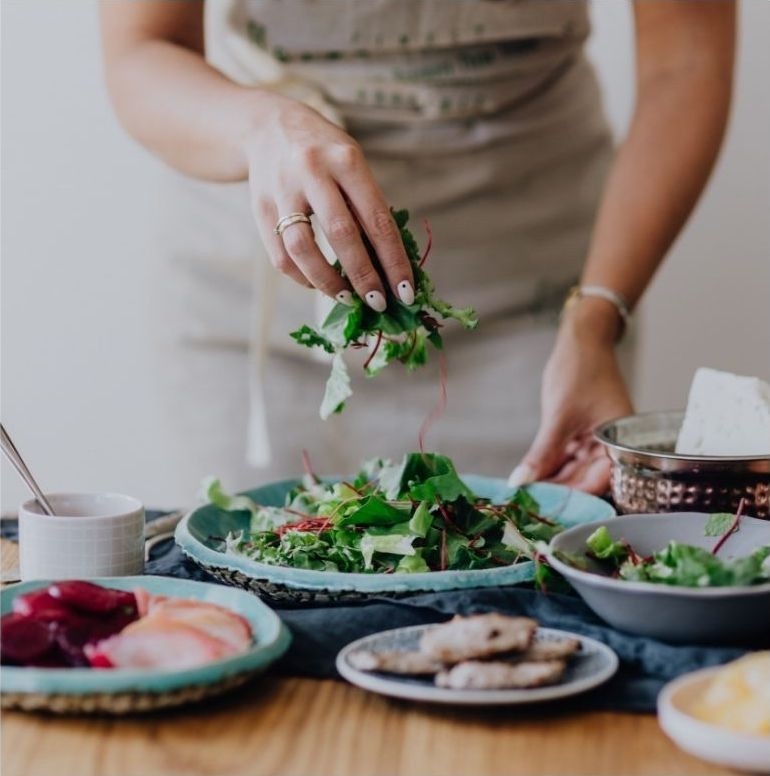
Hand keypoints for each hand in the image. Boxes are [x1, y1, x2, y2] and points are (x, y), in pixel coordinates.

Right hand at [242, 95, 413, 310]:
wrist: (268, 126)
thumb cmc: (325, 154)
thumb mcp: (352, 165)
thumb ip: (368, 207)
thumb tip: (388, 266)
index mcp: (347, 160)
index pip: (377, 219)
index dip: (393, 260)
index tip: (405, 292)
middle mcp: (313, 170)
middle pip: (341, 234)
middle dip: (363, 276)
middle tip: (377, 302)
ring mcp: (282, 189)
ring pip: (302, 248)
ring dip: (327, 281)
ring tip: (346, 298)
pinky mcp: (259, 206)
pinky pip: (279, 253)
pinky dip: (301, 276)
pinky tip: (317, 283)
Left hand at [508, 300, 632, 493]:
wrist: (582, 340)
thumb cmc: (579, 371)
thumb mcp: (559, 416)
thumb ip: (542, 453)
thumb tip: (521, 482)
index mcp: (619, 444)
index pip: (599, 482)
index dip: (573, 498)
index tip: (547, 511)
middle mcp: (611, 447)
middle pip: (585, 481)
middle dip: (558, 494)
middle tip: (530, 508)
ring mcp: (595, 442)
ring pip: (572, 472)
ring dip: (551, 482)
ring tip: (526, 496)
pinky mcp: (580, 436)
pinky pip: (565, 459)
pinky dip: (549, 467)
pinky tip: (530, 479)